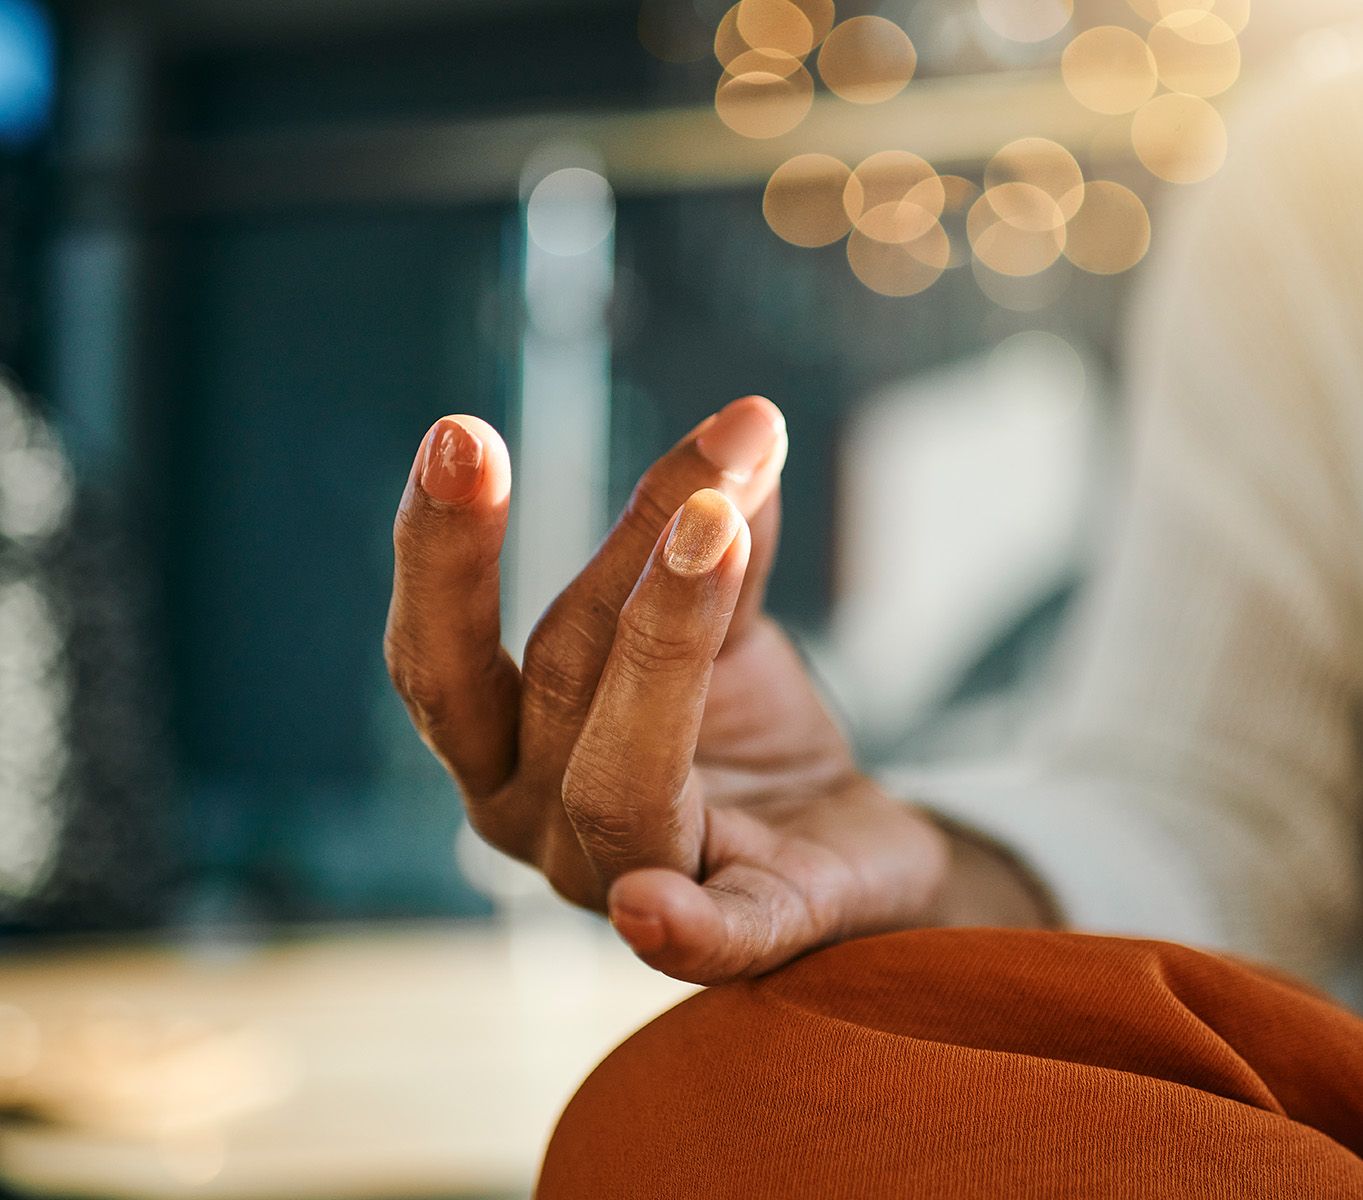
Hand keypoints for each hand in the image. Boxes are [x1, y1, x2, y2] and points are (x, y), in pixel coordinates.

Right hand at [386, 397, 1050, 983]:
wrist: (844, 851)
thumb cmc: (742, 736)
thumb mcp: (720, 624)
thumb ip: (718, 536)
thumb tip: (741, 427)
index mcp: (506, 745)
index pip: (444, 653)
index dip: (442, 553)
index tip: (461, 430)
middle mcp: (538, 821)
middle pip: (554, 686)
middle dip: (608, 566)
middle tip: (677, 468)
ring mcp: (626, 885)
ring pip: (621, 780)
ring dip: (668, 646)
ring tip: (725, 526)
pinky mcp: (741, 929)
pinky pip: (711, 936)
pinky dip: (683, 927)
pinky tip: (651, 909)